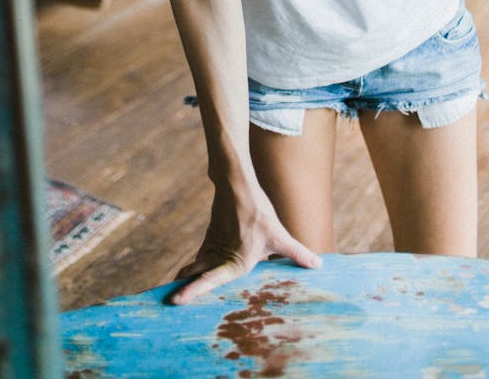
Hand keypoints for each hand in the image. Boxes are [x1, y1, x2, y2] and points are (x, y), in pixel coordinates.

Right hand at [168, 183, 321, 304]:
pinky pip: (200, 259)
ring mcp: (211, 248)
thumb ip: (297, 253)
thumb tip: (318, 265)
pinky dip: (195, 270)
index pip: (209, 280)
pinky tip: (193, 276)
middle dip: (183, 290)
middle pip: (194, 276)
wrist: (237, 185)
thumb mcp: (279, 234)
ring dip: (187, 280)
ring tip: (176, 295)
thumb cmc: (258, 211)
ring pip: (195, 268)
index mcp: (235, 262)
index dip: (192, 290)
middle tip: (169, 304)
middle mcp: (219, 257)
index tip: (175, 299)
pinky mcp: (210, 240)